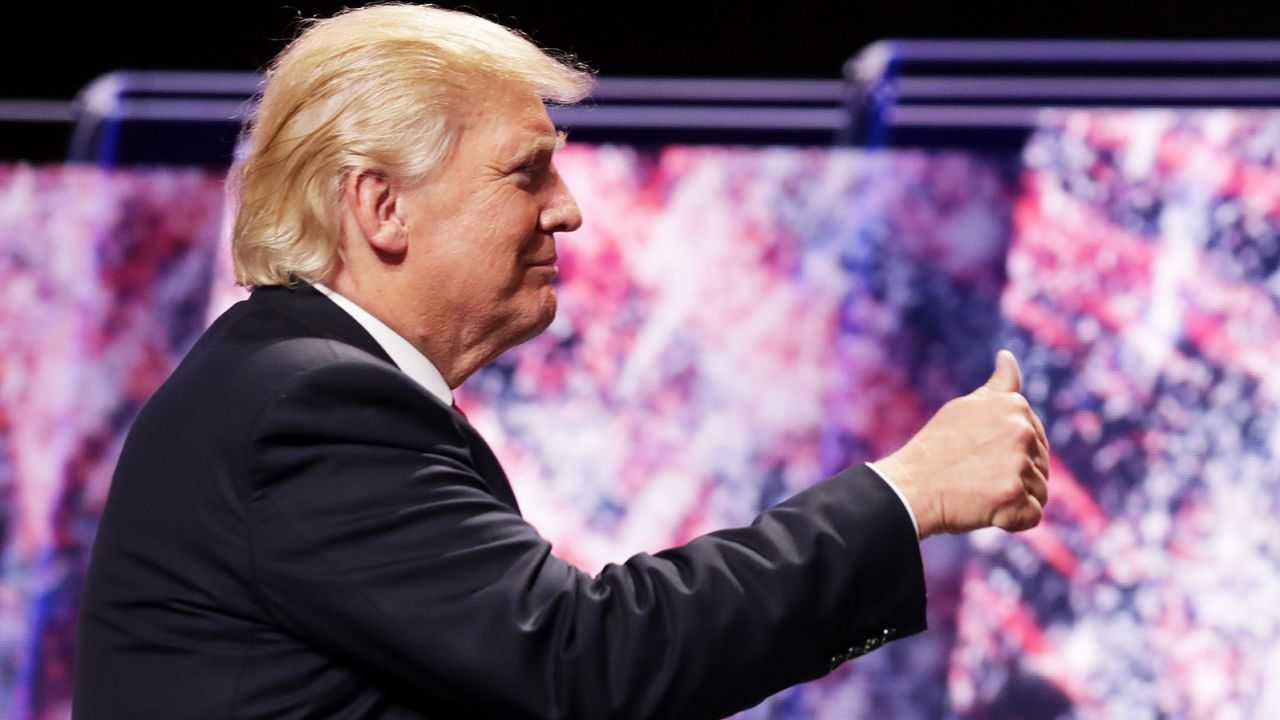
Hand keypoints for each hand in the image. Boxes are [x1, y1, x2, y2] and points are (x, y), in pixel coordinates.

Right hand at [875, 350, 1049, 537]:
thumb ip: (998, 387)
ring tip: (979, 492)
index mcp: (1014, 406)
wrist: (909, 486)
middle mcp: (1022, 431)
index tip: (979, 455)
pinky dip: (1011, 519)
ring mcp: (1019, 464)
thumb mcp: (966, 407)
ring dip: (1015, 499)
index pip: (1036, 439)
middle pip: (1041, 466)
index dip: (1009, 454)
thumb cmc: (936, 449)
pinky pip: (1031, 516)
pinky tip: (985, 509)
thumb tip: (1008, 356)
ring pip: (1040, 492)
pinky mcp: (1014, 497)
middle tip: (976, 475)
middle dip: (1015, 477)